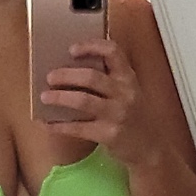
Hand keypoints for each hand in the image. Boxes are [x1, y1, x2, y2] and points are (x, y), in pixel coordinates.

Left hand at [40, 38, 160, 167]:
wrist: (150, 148)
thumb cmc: (134, 117)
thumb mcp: (129, 92)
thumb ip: (110, 79)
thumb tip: (73, 71)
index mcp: (128, 78)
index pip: (112, 52)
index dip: (91, 47)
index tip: (72, 49)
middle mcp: (125, 93)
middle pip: (91, 77)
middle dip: (66, 75)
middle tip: (50, 77)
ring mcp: (117, 115)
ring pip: (83, 101)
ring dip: (60, 98)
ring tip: (45, 97)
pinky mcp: (109, 135)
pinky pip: (79, 128)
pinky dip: (61, 126)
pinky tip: (49, 124)